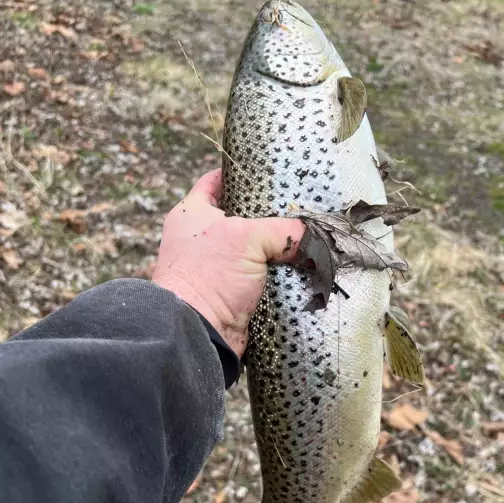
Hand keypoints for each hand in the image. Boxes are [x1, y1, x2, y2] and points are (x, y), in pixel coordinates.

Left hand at [152, 169, 304, 357]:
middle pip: (241, 217)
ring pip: (254, 250)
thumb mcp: (248, 239)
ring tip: (304, 239)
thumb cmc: (209, 276)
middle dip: (268, 215)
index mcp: (191, 214)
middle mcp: (200, 239)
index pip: (214, 181)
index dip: (238, 173)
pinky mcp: (230, 295)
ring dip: (276, 250)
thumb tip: (312, 238)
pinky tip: (299, 271)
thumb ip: (284, 231)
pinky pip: (260, 279)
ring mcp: (215, 269)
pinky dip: (277, 277)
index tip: (265, 169)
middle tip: (296, 207)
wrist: (199, 333)